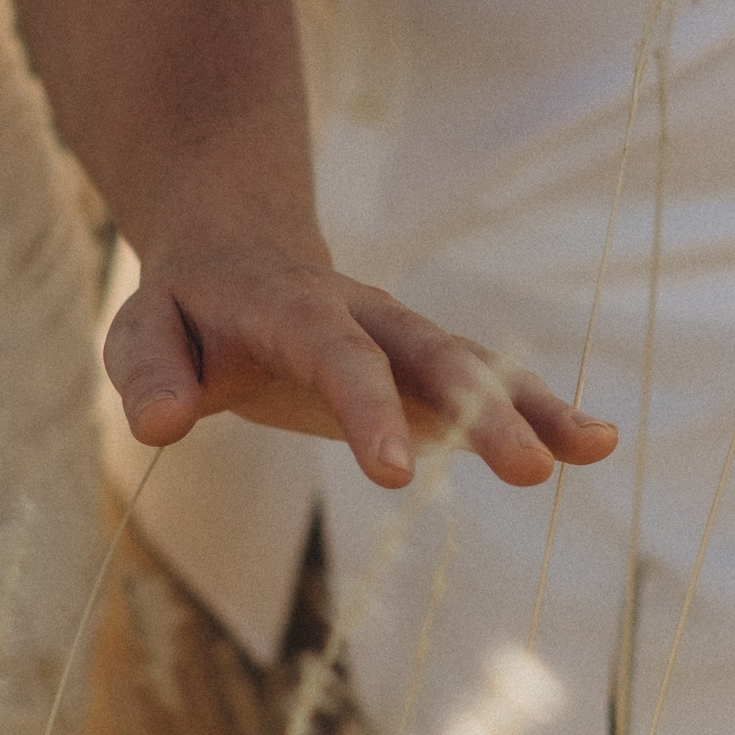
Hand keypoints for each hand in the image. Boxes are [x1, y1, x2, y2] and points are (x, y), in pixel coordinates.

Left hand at [102, 243, 618, 489]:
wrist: (238, 257)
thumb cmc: (187, 311)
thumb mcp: (140, 332)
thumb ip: (146, 374)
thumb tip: (161, 424)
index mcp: (295, 308)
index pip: (338, 357)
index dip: (370, 412)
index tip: (397, 477)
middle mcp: (366, 315)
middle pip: (433, 355)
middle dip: (484, 410)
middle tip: (529, 469)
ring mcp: (404, 339)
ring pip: (477, 365)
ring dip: (534, 407)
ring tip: (595, 448)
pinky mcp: (426, 369)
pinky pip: (489, 386)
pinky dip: (539, 410)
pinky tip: (593, 445)